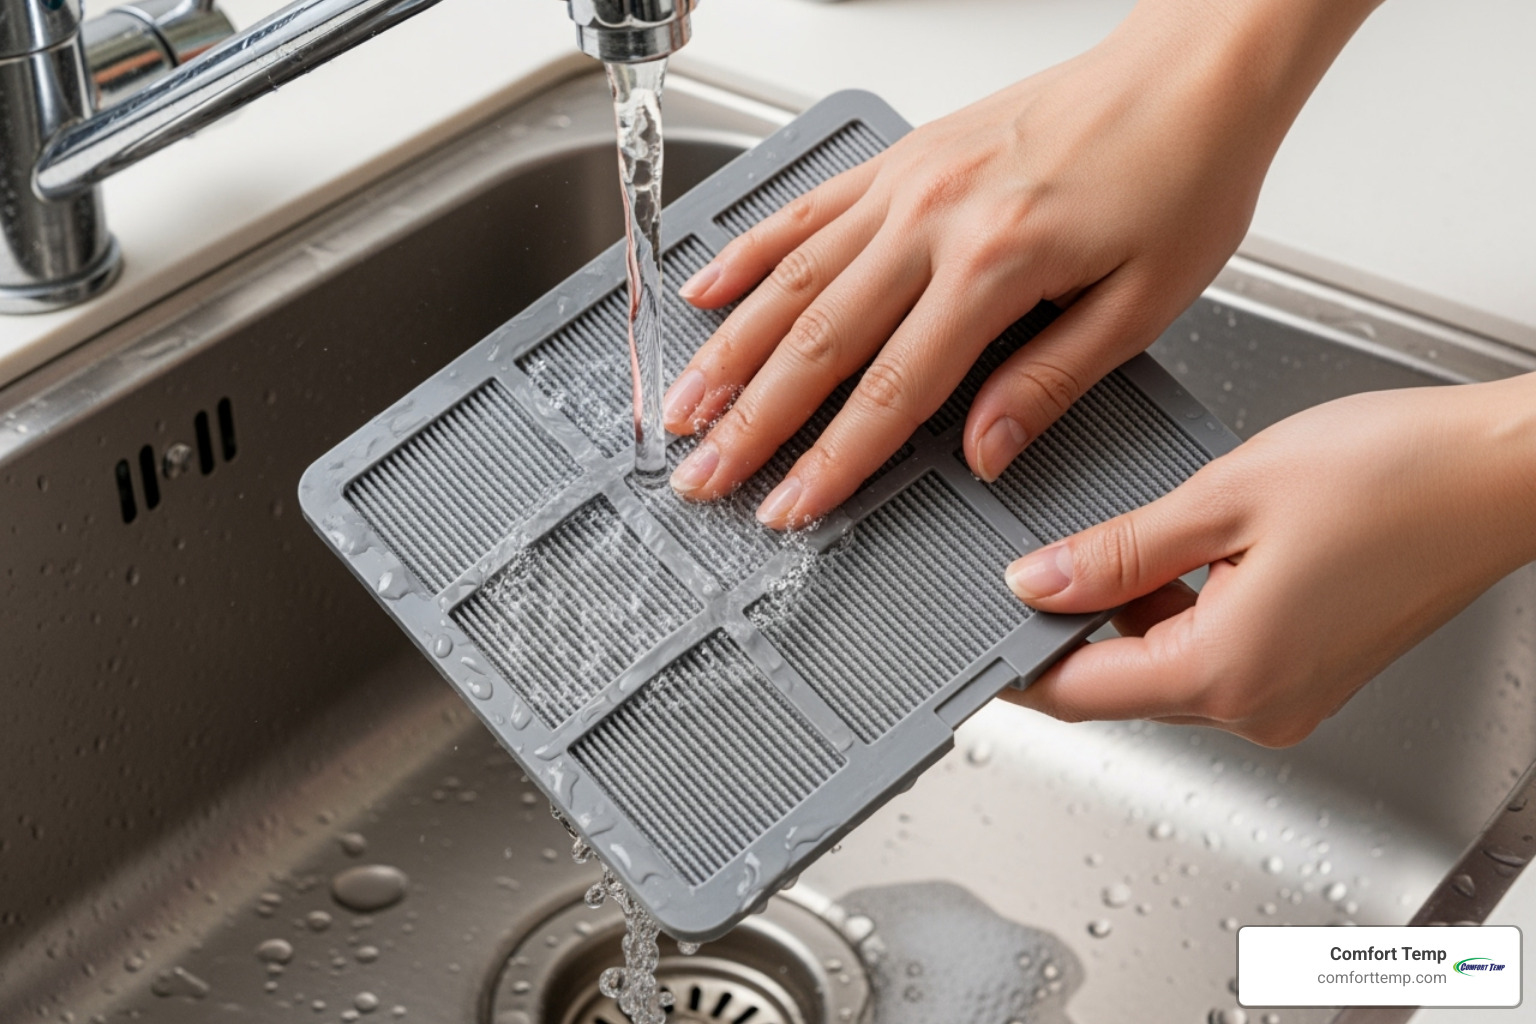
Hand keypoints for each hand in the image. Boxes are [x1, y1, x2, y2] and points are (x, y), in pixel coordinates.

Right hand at [664, 0, 1381, 527]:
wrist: (1192, 71)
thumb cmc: (1181, 175)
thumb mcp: (1143, 302)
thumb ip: (1049, 382)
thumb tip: (981, 453)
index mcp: (995, 266)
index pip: (891, 390)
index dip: (832, 460)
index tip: (790, 506)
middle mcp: (934, 219)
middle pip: (818, 341)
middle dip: (751, 421)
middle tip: (702, 476)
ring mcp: (907, 181)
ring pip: (792, 277)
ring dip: (729, 348)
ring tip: (684, 405)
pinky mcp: (903, 154)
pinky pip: (806, 206)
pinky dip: (749, 251)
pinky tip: (707, 288)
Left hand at [1001, 375, 1535, 746]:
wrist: (1507, 472)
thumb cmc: (1398, 476)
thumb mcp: (1224, 497)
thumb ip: (1117, 550)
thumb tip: (1039, 581)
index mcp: (1226, 673)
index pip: (1079, 693)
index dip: (1016, 663)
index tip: (975, 634)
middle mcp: (1259, 704)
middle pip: (1118, 682)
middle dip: (1069, 627)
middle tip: (1031, 559)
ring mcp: (1290, 692)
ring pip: (1164, 663)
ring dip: (1127, 612)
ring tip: (1121, 537)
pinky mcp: (1311, 668)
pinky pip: (1212, 651)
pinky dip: (1178, 610)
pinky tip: (1181, 549)